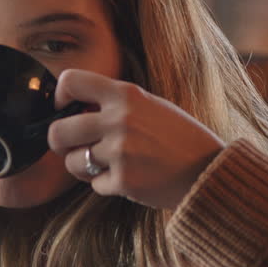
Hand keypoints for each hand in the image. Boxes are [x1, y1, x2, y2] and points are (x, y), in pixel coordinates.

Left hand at [49, 69, 226, 209]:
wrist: (209, 169)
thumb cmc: (178, 137)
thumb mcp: (150, 105)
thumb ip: (114, 104)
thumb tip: (72, 110)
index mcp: (125, 94)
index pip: (70, 81)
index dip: (59, 96)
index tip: (65, 108)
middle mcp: (119, 120)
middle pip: (58, 132)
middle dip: (61, 143)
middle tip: (74, 147)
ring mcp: (120, 152)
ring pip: (72, 163)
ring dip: (82, 167)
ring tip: (105, 165)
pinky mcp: (124, 181)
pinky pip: (94, 185)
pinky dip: (107, 185)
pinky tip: (129, 178)